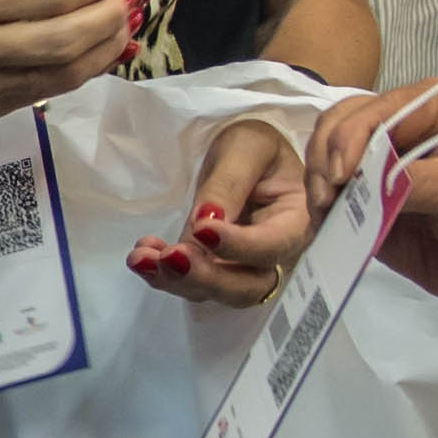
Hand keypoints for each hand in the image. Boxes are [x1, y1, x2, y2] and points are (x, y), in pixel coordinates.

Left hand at [130, 115, 321, 303]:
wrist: (241, 156)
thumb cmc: (254, 146)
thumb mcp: (246, 148)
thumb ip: (229, 184)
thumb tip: (206, 222)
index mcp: (296, 222)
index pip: (272, 246)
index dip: (238, 246)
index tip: (203, 230)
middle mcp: (275, 255)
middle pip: (246, 286)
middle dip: (205, 277)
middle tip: (169, 257)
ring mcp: (244, 267)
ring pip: (215, 291)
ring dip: (175, 280)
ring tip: (141, 257)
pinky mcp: (215, 269)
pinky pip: (192, 282)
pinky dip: (164, 274)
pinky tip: (142, 254)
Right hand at [295, 76, 437, 303]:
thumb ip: (417, 180)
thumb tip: (366, 184)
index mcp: (432, 107)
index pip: (379, 110)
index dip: (352, 138)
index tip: (341, 176)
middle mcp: (400, 126)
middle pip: (341, 123)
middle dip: (326, 157)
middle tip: (326, 198)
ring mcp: (378, 161)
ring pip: (326, 152)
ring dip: (317, 180)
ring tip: (325, 211)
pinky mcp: (364, 196)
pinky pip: (328, 190)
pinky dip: (319, 204)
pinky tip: (325, 222)